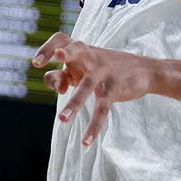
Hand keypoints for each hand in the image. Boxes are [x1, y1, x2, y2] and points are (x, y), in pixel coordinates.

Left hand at [32, 31, 158, 146]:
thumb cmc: (105, 69)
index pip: (61, 39)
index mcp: (81, 51)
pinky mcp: (115, 89)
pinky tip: (86, 141)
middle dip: (64, 54)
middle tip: (49, 62)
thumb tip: (59, 88)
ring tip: (62, 119)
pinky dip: (94, 125)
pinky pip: (102, 108)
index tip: (36, 63)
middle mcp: (91, 57)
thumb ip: (64, 77)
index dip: (47, 48)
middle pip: (76, 48)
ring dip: (74, 102)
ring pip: (88, 85)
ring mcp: (104, 72)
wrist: (144, 70)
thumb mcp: (83, 69)